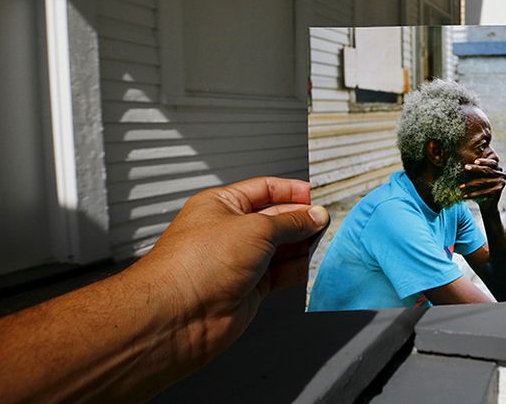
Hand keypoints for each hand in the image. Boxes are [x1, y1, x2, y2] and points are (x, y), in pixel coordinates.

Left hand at [130, 177, 328, 364]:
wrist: (179, 315)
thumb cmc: (195, 265)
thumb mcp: (254, 228)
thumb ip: (290, 222)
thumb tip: (313, 216)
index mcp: (221, 205)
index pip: (264, 189)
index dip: (291, 191)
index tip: (315, 196)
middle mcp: (230, 232)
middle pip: (276, 219)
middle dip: (301, 219)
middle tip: (326, 221)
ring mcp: (239, 261)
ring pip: (281, 248)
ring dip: (303, 245)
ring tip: (325, 241)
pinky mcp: (249, 288)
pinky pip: (281, 273)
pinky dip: (299, 269)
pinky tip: (313, 264)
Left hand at [460, 158, 505, 208]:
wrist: (487, 204)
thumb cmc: (480, 188)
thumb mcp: (478, 177)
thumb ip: (475, 171)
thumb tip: (465, 165)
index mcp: (498, 168)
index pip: (491, 162)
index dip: (483, 161)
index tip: (474, 161)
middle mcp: (502, 174)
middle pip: (487, 170)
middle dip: (475, 169)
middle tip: (465, 167)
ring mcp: (501, 183)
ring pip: (483, 181)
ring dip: (470, 184)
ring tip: (461, 187)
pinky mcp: (498, 191)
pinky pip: (484, 192)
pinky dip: (473, 194)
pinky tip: (464, 196)